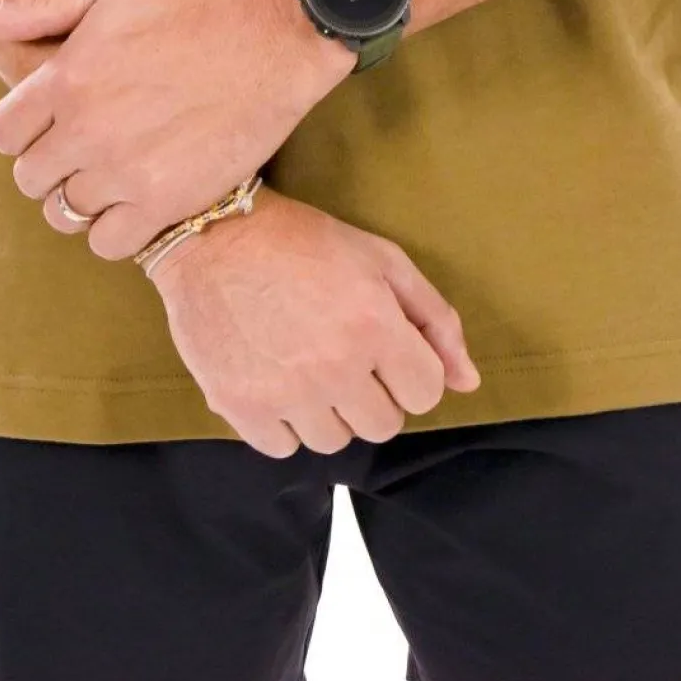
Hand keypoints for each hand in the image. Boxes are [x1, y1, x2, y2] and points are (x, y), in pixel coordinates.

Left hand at [0, 0, 349, 260]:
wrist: (272, 39)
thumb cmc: (190, 7)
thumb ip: (36, 6)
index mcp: (66, 77)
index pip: (4, 132)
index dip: (24, 128)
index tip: (53, 120)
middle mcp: (86, 129)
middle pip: (30, 178)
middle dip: (50, 163)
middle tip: (87, 145)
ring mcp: (124, 171)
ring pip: (64, 214)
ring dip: (81, 197)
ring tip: (112, 171)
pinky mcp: (165, 202)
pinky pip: (107, 243)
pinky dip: (113, 229)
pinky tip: (134, 199)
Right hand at [148, 187, 480, 455]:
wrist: (211, 232)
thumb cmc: (302, 240)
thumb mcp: (380, 259)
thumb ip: (434, 319)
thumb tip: (469, 381)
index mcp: (374, 325)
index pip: (426, 393)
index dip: (411, 370)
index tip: (386, 349)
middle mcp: (333, 366)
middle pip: (383, 425)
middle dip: (373, 393)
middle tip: (345, 354)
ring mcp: (284, 391)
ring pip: (335, 442)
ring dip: (329, 411)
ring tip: (307, 363)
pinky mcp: (240, 406)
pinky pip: (283, 448)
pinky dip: (284, 422)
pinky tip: (275, 378)